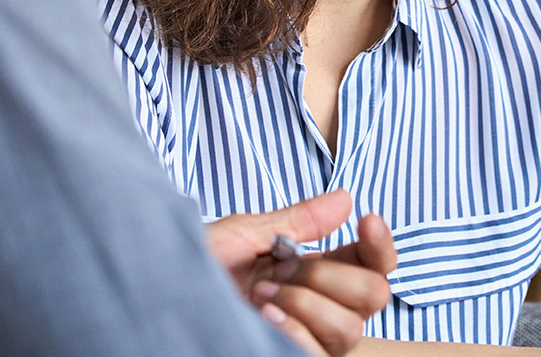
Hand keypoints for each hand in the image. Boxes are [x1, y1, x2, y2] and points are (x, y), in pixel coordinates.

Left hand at [203, 190, 396, 356]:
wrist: (159, 295)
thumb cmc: (196, 265)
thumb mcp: (245, 234)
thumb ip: (298, 221)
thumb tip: (346, 198)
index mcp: (319, 270)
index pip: (375, 262)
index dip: (381, 243)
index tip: (366, 220)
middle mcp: (323, 307)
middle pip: (375, 295)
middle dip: (329, 274)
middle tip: (282, 266)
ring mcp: (310, 338)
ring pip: (350, 327)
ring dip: (305, 302)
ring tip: (262, 293)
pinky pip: (317, 350)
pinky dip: (292, 327)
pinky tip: (262, 316)